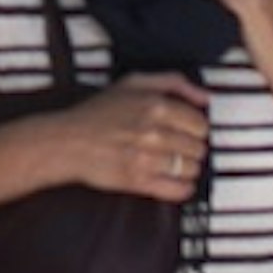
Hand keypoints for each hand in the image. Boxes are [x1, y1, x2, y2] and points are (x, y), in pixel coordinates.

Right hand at [62, 76, 209, 201]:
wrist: (67, 141)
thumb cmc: (98, 112)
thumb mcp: (133, 82)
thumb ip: (174, 82)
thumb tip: (205, 97)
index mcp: (155, 105)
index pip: (200, 124)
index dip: (195, 129)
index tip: (186, 131)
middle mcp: (153, 132)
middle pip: (198, 148)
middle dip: (190, 148)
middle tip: (176, 146)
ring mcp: (146, 159)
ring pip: (191, 169)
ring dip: (186, 168)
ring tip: (172, 162)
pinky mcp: (138, 182)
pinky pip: (178, 190)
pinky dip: (182, 188)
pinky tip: (174, 180)